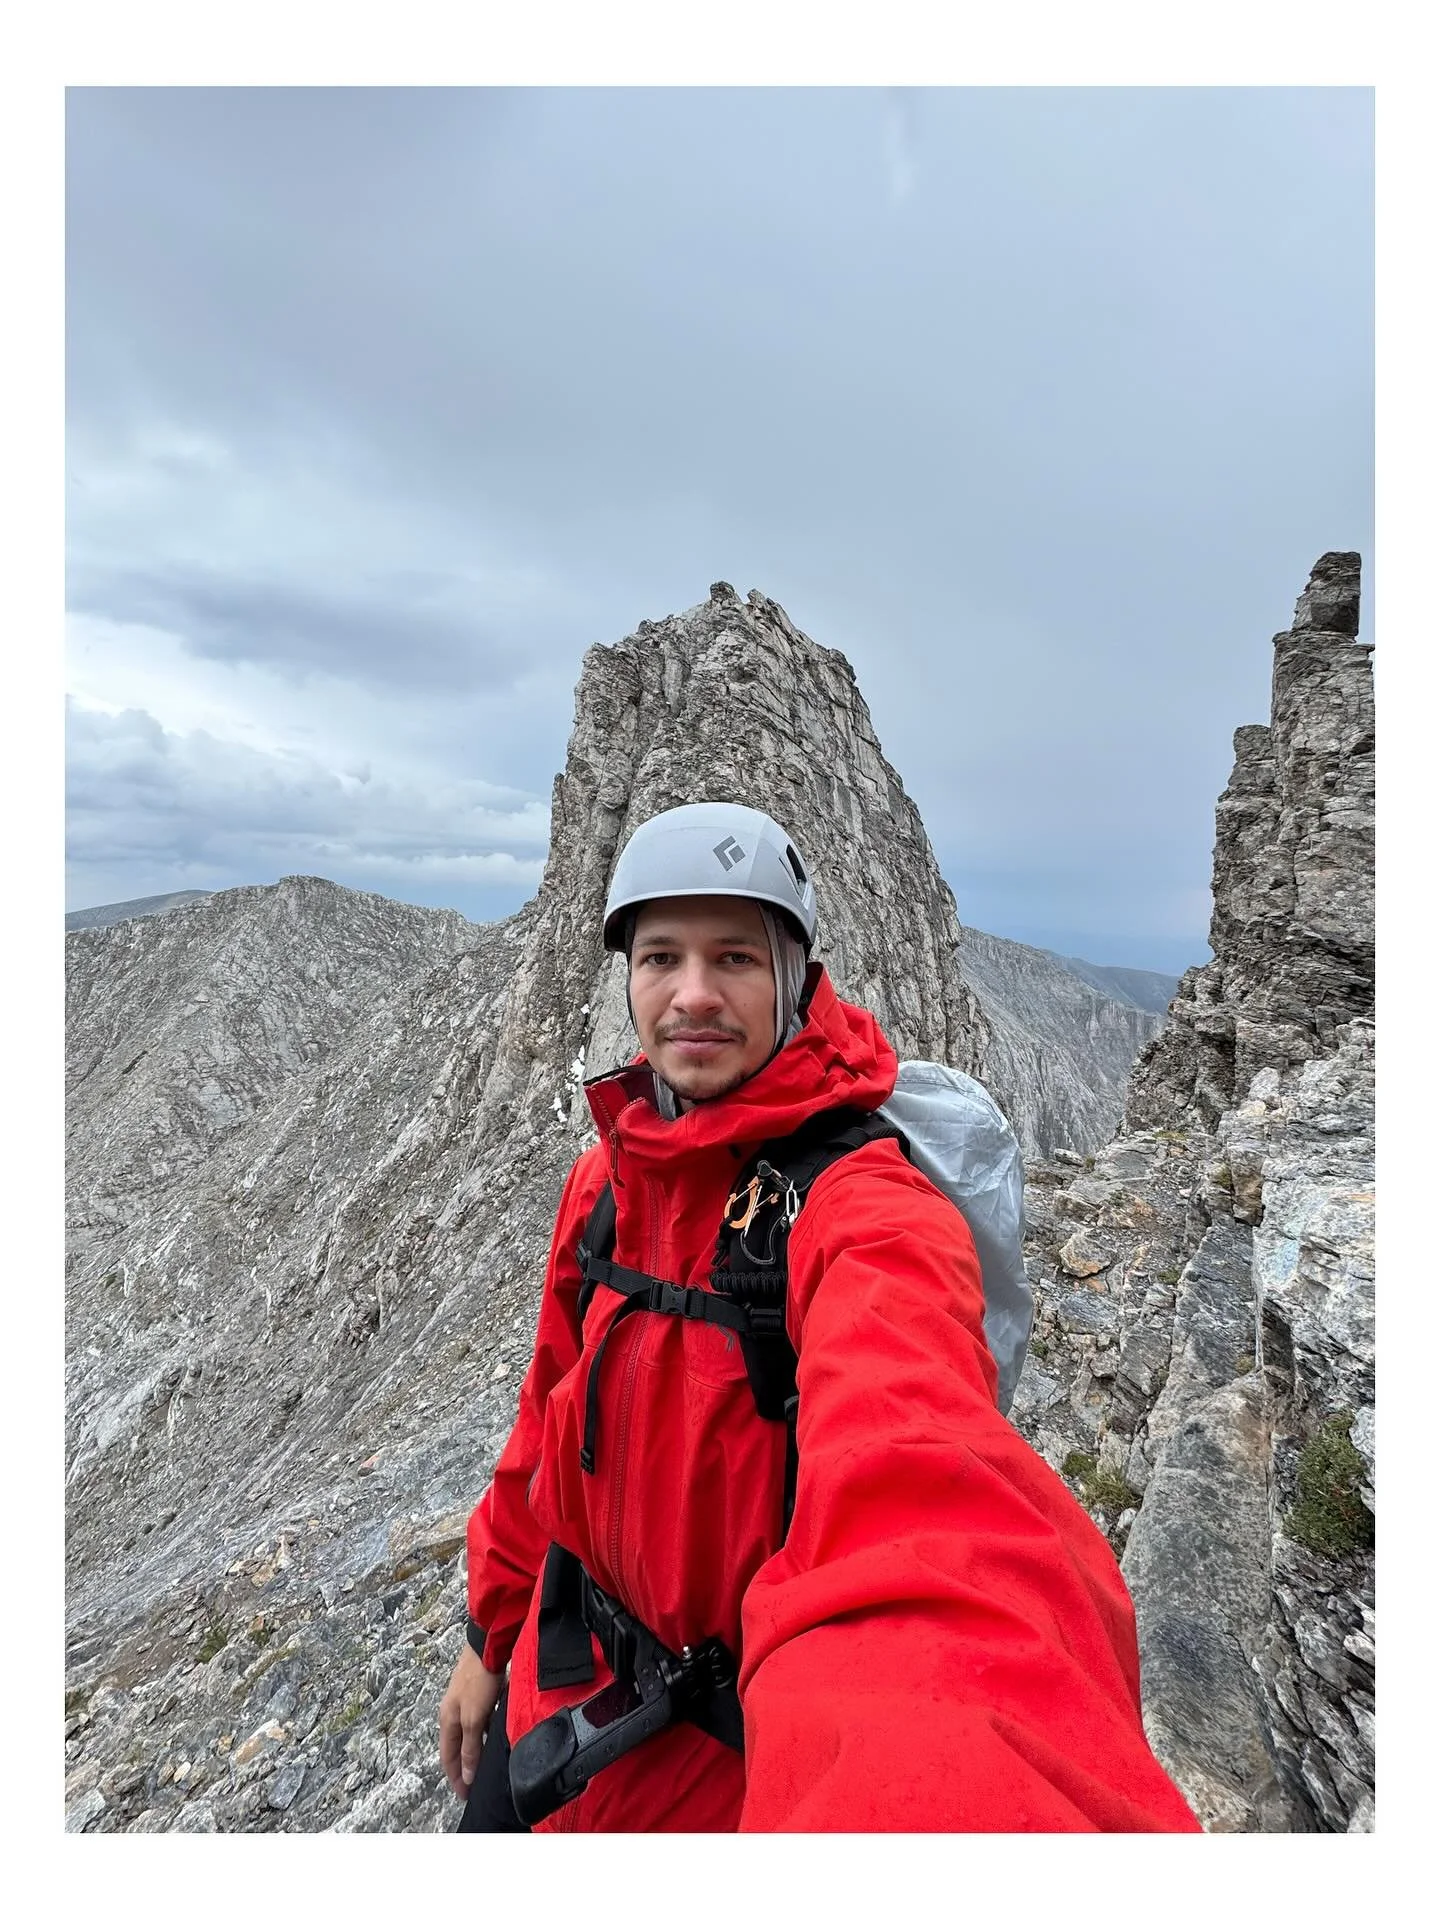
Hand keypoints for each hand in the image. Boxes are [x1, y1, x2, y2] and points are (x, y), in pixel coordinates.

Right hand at [439, 1642, 503, 1798]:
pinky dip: (484, 1735)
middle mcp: (453, 1713)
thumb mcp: (474, 1717)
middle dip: (463, 1768)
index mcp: (447, 1720)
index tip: (466, 1796)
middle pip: (456, 1748)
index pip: (448, 1758)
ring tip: (487, 1766)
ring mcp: (465, 1702)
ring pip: (468, 1735)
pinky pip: (479, 1722)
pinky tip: (496, 1738)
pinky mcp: (478, 1694)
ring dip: (475, 1751)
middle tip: (475, 1786)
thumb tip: (466, 1775)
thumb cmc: (478, 1680)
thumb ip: (470, 1746)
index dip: (455, 1778)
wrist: (488, 1644)